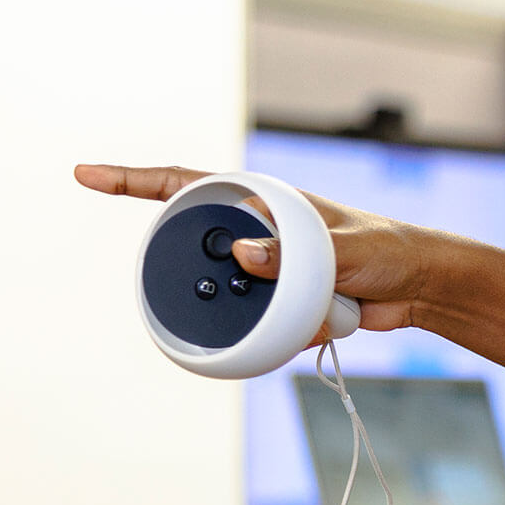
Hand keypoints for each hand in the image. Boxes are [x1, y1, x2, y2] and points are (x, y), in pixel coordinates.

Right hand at [74, 163, 466, 336]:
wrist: (418, 287)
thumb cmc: (386, 251)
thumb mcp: (345, 250)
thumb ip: (296, 253)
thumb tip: (245, 256)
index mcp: (262, 201)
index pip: (185, 184)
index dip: (131, 180)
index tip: (86, 176)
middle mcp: (255, 232)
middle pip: (203, 253)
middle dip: (227, 280)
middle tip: (275, 286)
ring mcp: (264, 268)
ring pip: (232, 297)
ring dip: (268, 311)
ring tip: (322, 301)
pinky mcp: (278, 301)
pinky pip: (260, 323)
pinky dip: (291, 329)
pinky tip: (330, 318)